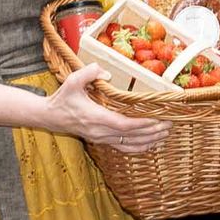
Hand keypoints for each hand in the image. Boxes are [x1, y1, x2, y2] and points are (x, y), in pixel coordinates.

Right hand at [47, 66, 170, 151]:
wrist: (49, 117)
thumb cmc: (62, 98)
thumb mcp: (72, 80)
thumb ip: (89, 72)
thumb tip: (106, 72)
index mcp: (95, 117)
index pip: (123, 125)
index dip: (142, 124)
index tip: (158, 120)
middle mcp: (99, 132)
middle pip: (131, 136)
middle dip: (152, 132)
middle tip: (169, 125)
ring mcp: (100, 138)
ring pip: (129, 145)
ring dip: (148, 141)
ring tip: (164, 135)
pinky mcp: (101, 141)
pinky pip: (123, 148)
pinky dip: (139, 147)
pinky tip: (150, 144)